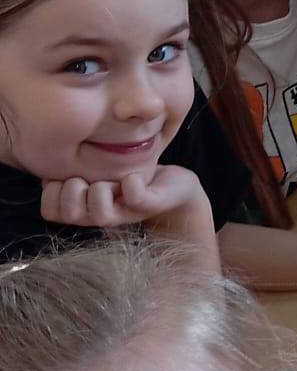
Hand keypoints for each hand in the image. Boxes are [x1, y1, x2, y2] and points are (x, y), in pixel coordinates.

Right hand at [42, 163, 205, 232]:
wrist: (173, 186)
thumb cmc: (127, 173)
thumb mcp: (93, 167)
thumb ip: (70, 165)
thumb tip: (48, 155)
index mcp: (84, 206)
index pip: (50, 211)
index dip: (50, 192)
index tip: (64, 175)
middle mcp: (101, 214)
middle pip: (69, 215)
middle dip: (71, 190)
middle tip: (87, 177)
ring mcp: (126, 212)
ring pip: (100, 215)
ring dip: (100, 191)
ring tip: (111, 181)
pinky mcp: (152, 204)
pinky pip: (137, 199)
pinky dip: (132, 185)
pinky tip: (133, 177)